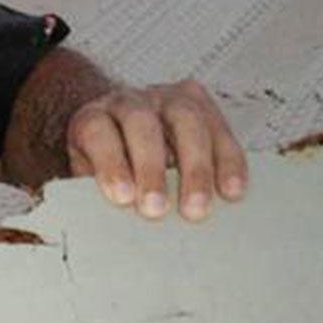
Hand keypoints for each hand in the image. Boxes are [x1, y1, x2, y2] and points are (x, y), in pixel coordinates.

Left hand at [66, 79, 246, 220]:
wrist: (124, 130)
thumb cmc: (107, 163)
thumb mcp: (91, 176)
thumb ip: (97, 193)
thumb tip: (110, 223)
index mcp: (93, 117)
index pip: (98, 131)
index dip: (110, 163)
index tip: (122, 198)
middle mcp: (129, 102)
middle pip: (142, 124)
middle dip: (151, 169)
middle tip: (156, 209)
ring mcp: (166, 98)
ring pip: (187, 121)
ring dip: (195, 168)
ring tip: (197, 206)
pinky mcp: (199, 102)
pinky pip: (220, 128)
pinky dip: (228, 161)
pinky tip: (231, 190)